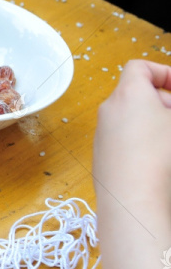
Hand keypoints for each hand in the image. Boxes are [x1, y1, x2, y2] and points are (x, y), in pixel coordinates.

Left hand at [94, 60, 170, 202]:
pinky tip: (161, 162)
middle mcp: (109, 111)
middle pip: (139, 95)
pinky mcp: (103, 158)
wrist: (132, 201)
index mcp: (127, 94)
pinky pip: (126, 141)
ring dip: (157, 125)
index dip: (164, 72)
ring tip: (170, 142)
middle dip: (166, 103)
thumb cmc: (161, 156)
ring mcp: (103, 135)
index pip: (139, 68)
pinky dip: (144, 143)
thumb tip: (167, 114)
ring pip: (133, 120)